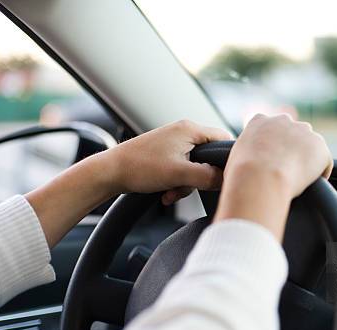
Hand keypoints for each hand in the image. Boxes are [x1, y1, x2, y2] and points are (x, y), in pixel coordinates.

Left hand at [27, 120, 230, 246]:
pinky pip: (182, 169)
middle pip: (209, 157)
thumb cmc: (140, 167)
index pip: (223, 139)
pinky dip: (177, 183)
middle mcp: (183, 132)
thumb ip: (208, 176)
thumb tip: (227, 179)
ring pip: (194, 166)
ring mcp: (173, 142)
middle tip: (187, 188)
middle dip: (200, 178)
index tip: (223, 177)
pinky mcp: (165, 154)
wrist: (109, 172)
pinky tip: (166, 192)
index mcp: (190, 129)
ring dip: (186, 184)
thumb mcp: (180, 174)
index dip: (226, 159)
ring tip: (171, 192)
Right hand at [225, 114, 331, 198]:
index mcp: (259, 121)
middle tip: (286, 171)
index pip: (270, 128)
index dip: (272, 145)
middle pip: (293, 133)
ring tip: (299, 179)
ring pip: (310, 146)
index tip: (271, 159)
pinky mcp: (320, 147)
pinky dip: (321, 173)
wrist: (260, 178)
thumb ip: (242, 155)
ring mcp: (304, 132)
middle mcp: (283, 121)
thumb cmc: (241, 174)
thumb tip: (240, 169)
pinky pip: (324, 161)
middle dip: (292, 149)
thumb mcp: (234, 158)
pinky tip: (313, 184)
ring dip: (307, 159)